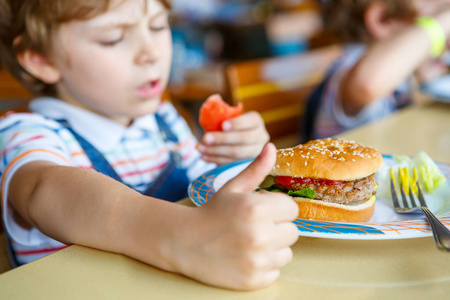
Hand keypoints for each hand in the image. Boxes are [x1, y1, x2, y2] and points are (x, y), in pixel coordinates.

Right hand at [176, 143, 298, 289]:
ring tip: (249, 242)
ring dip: (272, 248)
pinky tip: (245, 257)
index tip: (261, 210)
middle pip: (292, 232)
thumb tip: (271, 146)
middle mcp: (261, 235)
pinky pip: (275, 272)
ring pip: (286, 253)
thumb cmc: (211, 212)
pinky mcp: (254, 280)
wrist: (184, 242)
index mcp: (258, 209)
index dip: (278, 208)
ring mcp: (258, 260)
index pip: (292, 209)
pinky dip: (264, 266)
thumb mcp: (233, 187)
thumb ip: (256, 169)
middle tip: (254, 227)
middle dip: (276, 227)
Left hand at [199, 108, 269, 164]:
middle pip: (244, 139)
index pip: (251, 121)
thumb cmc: (226, 125)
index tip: (222, 125)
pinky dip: (216, 159)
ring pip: (238, 153)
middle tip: (205, 138)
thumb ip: (220, 111)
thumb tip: (213, 100)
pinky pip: (232, 163)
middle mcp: (260, 137)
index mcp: (256, 122)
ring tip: (201, 148)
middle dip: (223, 139)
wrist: (230, 141)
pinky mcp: (247, 165)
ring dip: (217, 151)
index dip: (238, 123)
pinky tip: (204, 156)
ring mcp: (255, 153)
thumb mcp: (225, 116)